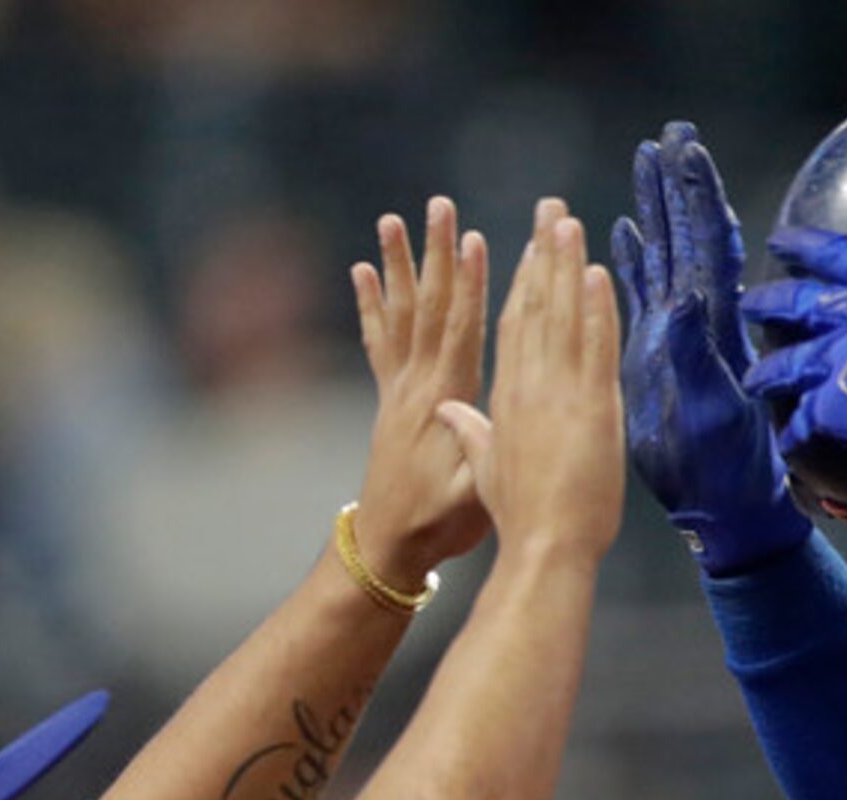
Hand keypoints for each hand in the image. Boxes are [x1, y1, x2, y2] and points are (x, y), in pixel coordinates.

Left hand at [349, 198, 492, 579]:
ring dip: (400, 263)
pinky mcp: (388, 398)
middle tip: (438, 206)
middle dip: (436, 254)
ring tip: (393, 218)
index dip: (469, 286)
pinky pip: (379, 340)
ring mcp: (398, 389)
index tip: (475, 239)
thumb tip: (483, 415)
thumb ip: (478, 453)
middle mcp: (417, 385)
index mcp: (443, 402)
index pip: (459, 332)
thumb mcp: (470, 495)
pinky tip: (363, 271)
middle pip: (429, 306)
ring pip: (401, 313)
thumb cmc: (438, 526)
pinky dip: (372, 303)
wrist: (386, 547)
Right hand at [437, 202, 625, 559]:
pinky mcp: (592, 407)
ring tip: (567, 220)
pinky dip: (597, 307)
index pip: (514, 325)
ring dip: (567, 264)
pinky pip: (595, 346)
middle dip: (542, 252)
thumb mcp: (486, 468)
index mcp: (507, 396)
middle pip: (535, 305)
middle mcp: (530, 385)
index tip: (529, 244)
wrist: (545, 547)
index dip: (523, 281)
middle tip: (550, 208)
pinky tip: (597, 271)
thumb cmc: (519, 517)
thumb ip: (472, 433)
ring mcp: (560, 393)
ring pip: (563, 315)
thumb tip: (450, 411)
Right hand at [609, 120, 810, 574]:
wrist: (720, 506)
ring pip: (665, 257)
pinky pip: (645, 294)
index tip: (687, 151)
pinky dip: (634, 259)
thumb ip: (695, 351)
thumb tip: (687, 294)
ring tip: (645, 162)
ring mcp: (677, 335)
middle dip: (678, 186)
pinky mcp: (657, 354)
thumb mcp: (708, 407)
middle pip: (686, 237)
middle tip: (670, 136)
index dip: (696, 197)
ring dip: (656, 210)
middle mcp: (696, 320)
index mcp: (709, 325)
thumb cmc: (722, 465)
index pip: (704, 244)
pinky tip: (622, 232)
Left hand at [738, 228, 846, 524]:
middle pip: (799, 302)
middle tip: (749, 304)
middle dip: (768, 302)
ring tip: (755, 380)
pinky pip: (801, 419)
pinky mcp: (831, 405)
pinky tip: (791, 439)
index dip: (805, 246)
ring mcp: (843, 360)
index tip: (780, 241)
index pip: (840, 254)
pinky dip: (797, 432)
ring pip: (787, 363)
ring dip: (768, 373)